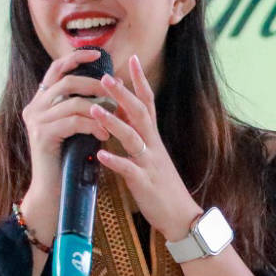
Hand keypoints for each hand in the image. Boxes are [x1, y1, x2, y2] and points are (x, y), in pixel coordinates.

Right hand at [19, 47, 110, 226]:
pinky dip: (93, 125)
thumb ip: (82, 106)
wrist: (55, 191)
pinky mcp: (42, 135)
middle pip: (67, 82)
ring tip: (114, 120)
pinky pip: (73, 121)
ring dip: (99, 110)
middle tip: (115, 92)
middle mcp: (34, 108)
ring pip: (73, 102)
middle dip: (94, 85)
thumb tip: (108, 86)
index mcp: (40, 102)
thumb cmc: (69, 160)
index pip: (56, 69)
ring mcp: (35, 121)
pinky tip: (104, 134)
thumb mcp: (75, 126)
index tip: (98, 54)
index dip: (76, 58)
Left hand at [91, 54, 200, 241]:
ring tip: (94, 109)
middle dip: (123, 94)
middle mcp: (153, 146)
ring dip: (113, 122)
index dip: (140, 81)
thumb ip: (137, 135)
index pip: (148, 103)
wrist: (181, 216)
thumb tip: (121, 114)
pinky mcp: (145, 183)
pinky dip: (115, 162)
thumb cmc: (161, 185)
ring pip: (132, 138)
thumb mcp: (150, 155)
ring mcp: (150, 164)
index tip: (131, 59)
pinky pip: (129, 170)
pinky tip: (100, 155)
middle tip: (105, 76)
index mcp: (153, 138)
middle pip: (140, 113)